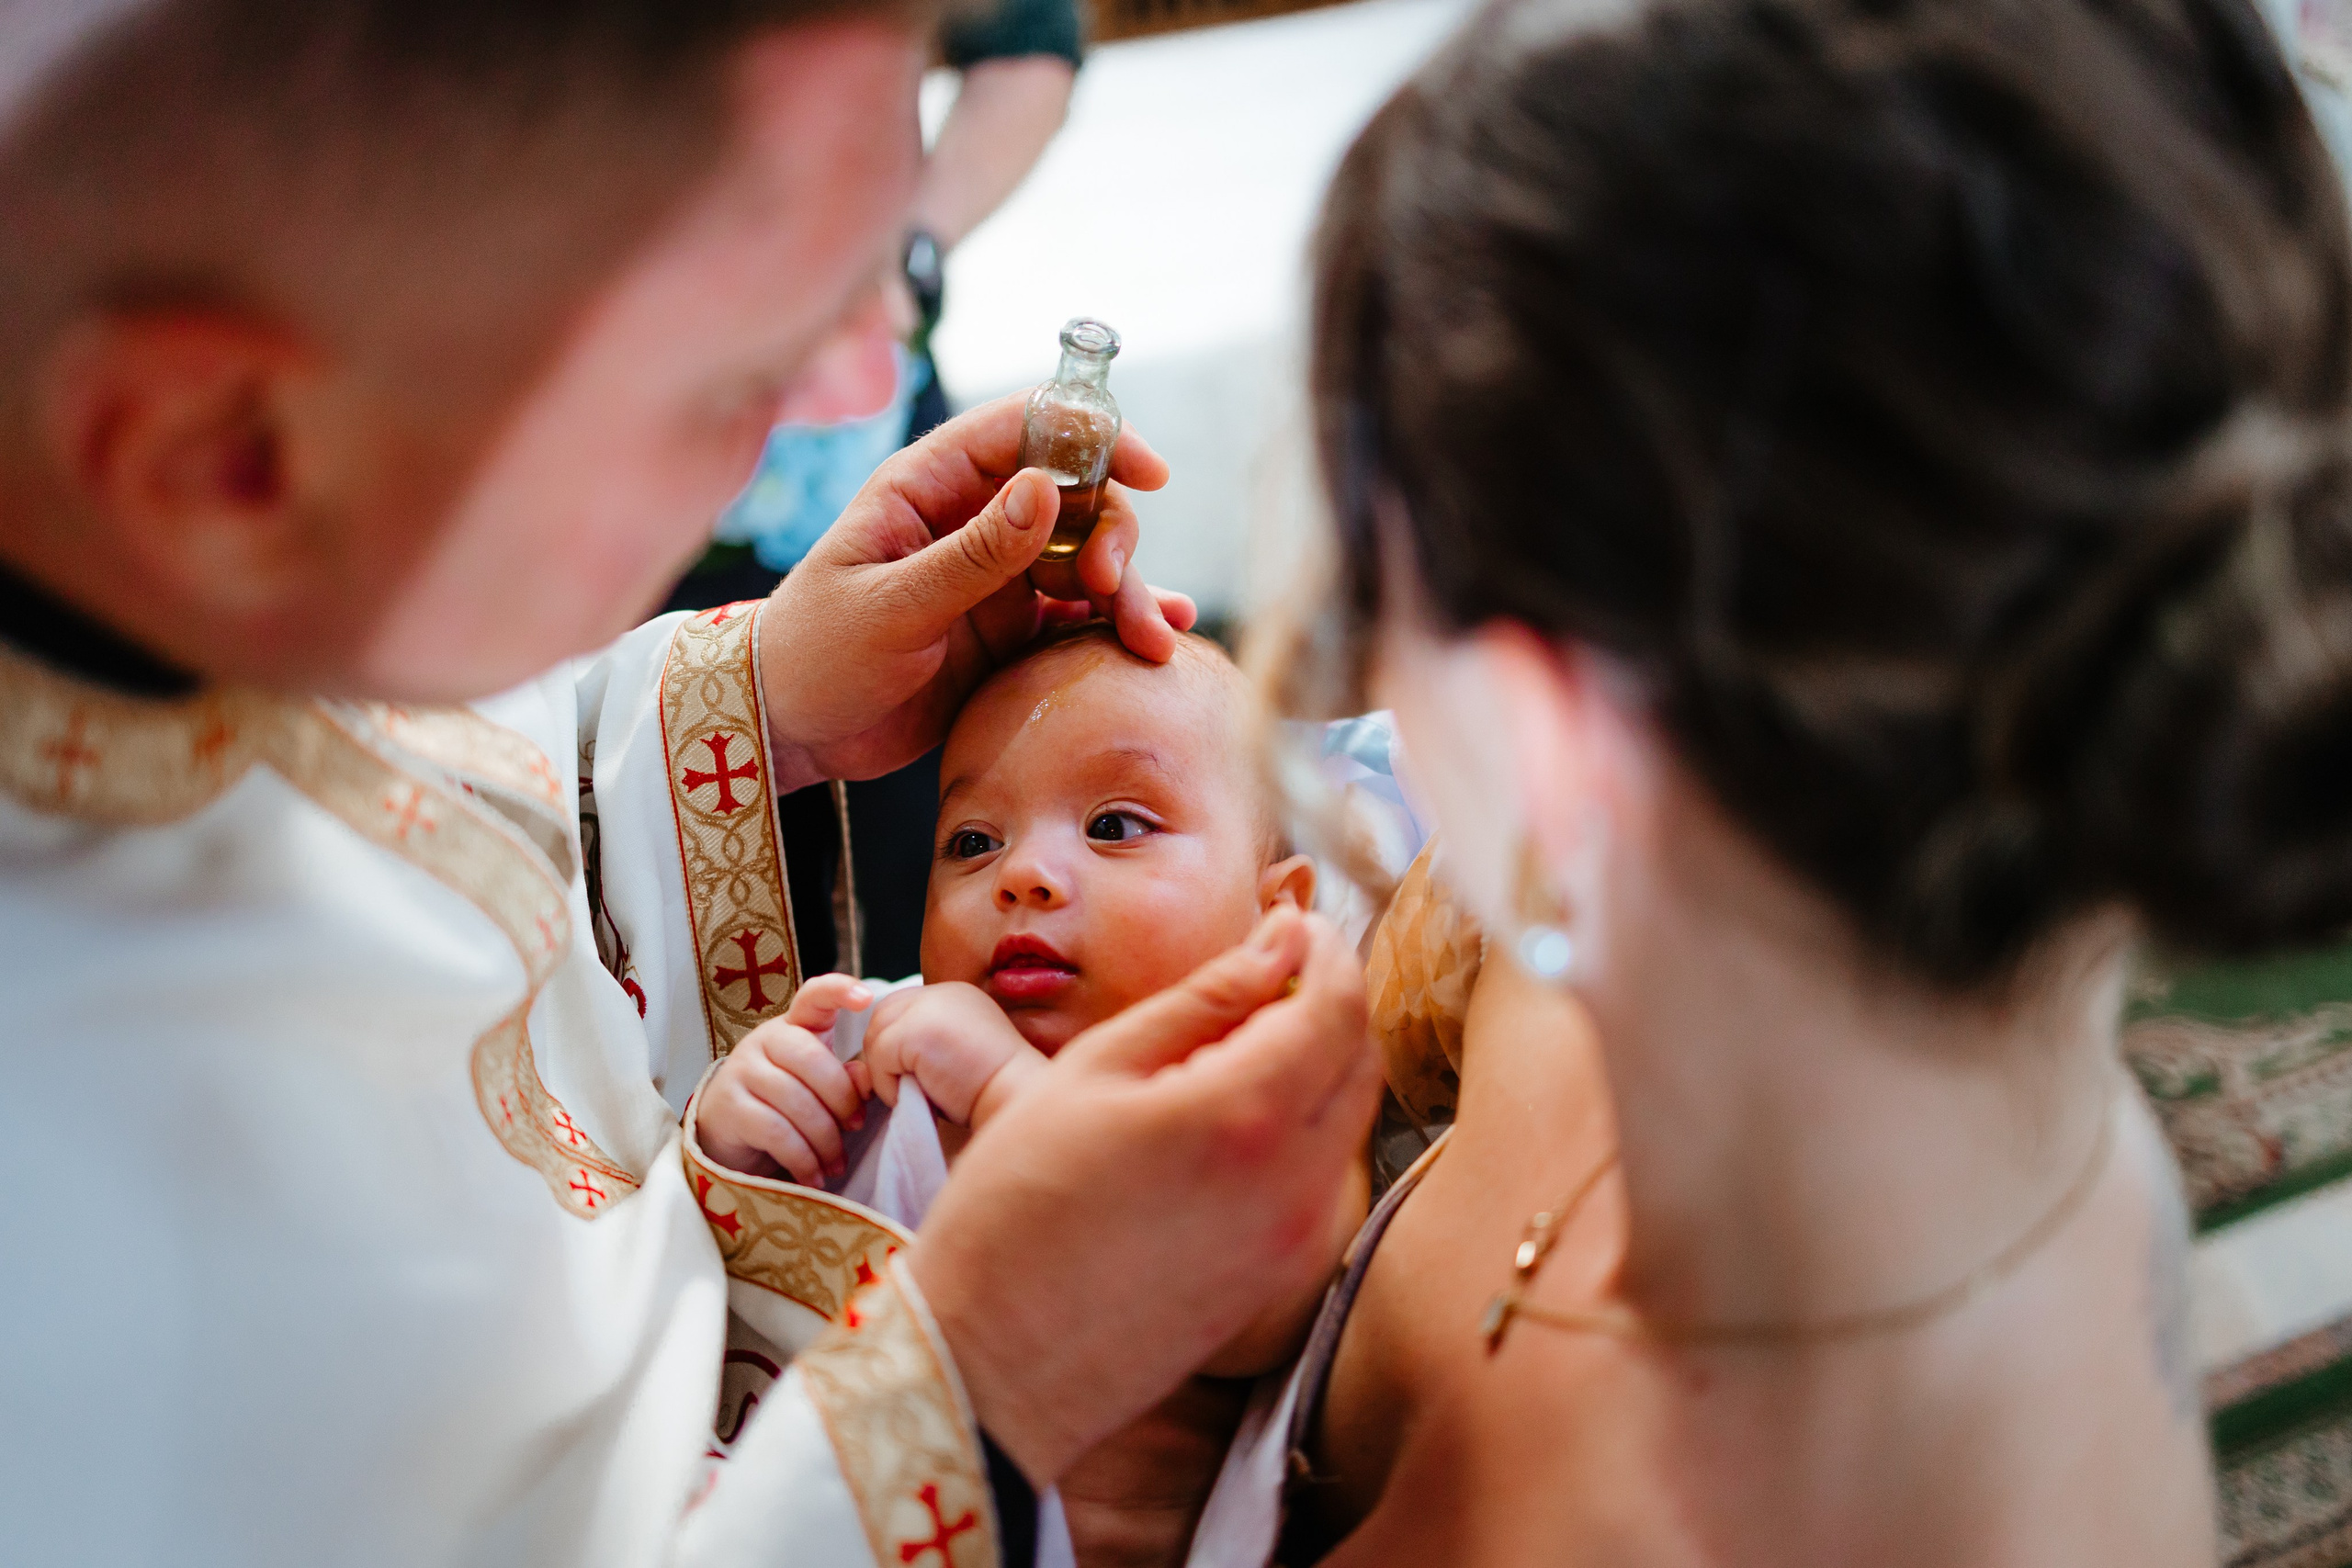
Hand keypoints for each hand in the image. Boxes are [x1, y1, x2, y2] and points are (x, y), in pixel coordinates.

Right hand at [695, 974, 872, 1184]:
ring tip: (837, 1164)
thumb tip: (865, 1079)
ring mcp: (741, 1071)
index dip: (838, 990)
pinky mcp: (729, 1107)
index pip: (812, 996)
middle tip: (856, 1127)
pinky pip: (777, 1132)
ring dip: (825, 1140)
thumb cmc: (782, 1105)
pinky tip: (814, 1176)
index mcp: (793, 1027)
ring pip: (797, 1101)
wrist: (727, 1138)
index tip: (866, 998)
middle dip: (842, 1100)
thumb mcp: (818, 1088)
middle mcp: (764, 1040)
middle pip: (812, 1060)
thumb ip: (844, 1079)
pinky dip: (803, 1159)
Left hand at [759, 394, 1196, 791]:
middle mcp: (973, 519)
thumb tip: (1047, 490)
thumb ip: (972, 554)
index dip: (1093, 438)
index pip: (1025, 430)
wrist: (792, 732)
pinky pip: (1081, 615)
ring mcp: (998, 576)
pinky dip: (1120, 621)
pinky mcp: (1011, 631)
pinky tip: (1160, 638)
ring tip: (1147, 640)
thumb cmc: (818, 654)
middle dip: (1111, 533)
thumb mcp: (891, 605)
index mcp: (931, 486)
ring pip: (1087, 558)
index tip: (1149, 472)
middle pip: (1074, 496)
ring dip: (1126, 589)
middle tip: (1108, 585)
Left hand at [862, 981, 1045, 1126]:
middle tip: (913, 1088)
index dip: (897, 1044)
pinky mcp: (916, 1029)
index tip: (915, 1076)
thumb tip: (880, 1058)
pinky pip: (878, 1059)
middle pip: (882, 1017)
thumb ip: (925, 1044)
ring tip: (923, 1093)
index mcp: (957, 995)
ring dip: (889, 1074)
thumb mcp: (957, 1054)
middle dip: (887, 1057)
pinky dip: (890, 1087)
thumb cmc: (993, 1092)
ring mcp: (930, 1006)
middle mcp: (944, 992)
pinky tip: (924, 1096)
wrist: (1019, 1100)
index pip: (901, 1008)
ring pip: (876, 1037)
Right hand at [904, 908, 1379, 1484]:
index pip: (1337, 1003)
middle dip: (1332, 998)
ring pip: (1350, 1117)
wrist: (992, 1361)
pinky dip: (1304, 1126)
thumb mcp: (1096, 1070)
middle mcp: (1295, 1180)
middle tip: (1272, 970)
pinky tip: (1229, 1117)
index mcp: (1245, 1114)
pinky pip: (1324, 1175)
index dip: (1325, 949)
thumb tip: (1280, 942)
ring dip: (1321, 1062)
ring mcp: (1298, 1238)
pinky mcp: (1283, 1276)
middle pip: (1360, 1057)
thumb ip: (1202, 1000)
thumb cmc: (1016, 1208)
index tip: (1294, 922)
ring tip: (1237, 1041)